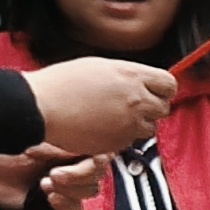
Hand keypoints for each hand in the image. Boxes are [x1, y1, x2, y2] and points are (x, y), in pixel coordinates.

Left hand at [0, 146, 103, 209]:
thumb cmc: (5, 143)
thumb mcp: (38, 134)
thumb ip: (67, 140)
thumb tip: (92, 145)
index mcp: (72, 142)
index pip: (102, 153)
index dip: (97, 161)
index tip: (89, 161)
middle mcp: (73, 161)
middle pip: (97, 175)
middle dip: (78, 177)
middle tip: (53, 175)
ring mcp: (66, 183)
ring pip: (89, 192)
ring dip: (70, 190)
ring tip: (44, 185)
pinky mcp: (55, 203)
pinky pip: (75, 209)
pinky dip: (65, 205)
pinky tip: (48, 198)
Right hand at [26, 55, 176, 159]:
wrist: (40, 107)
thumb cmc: (61, 84)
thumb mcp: (99, 66)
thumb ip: (126, 75)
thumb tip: (140, 81)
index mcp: (131, 75)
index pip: (169, 84)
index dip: (162, 89)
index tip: (155, 92)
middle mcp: (136, 99)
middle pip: (163, 108)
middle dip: (151, 108)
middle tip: (132, 106)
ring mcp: (129, 123)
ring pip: (150, 128)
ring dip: (137, 125)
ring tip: (114, 117)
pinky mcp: (118, 142)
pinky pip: (130, 141)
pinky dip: (121, 137)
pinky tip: (103, 127)